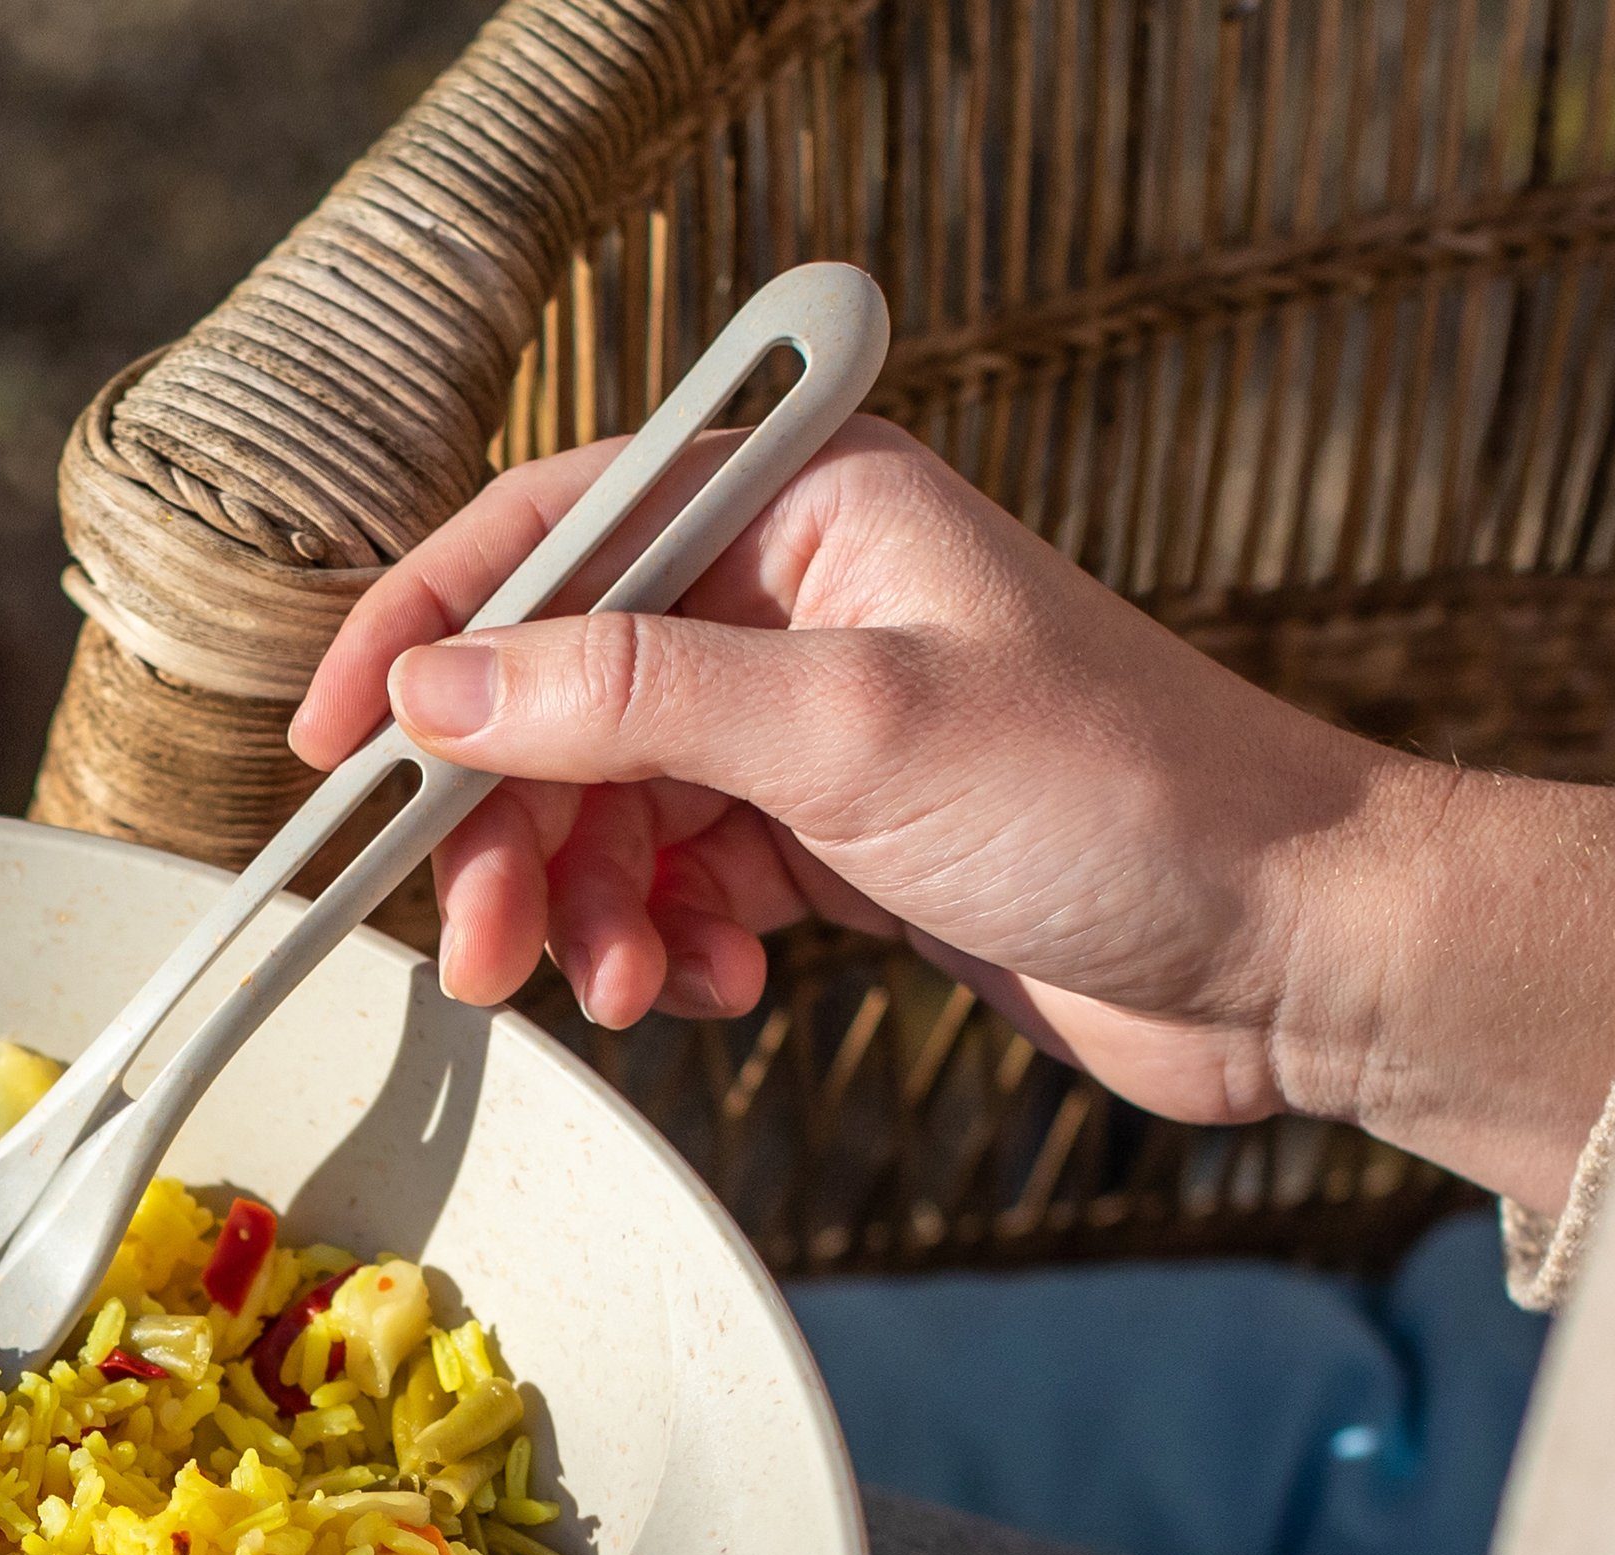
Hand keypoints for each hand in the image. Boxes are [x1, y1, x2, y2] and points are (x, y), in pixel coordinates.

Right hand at [291, 419, 1614, 1209]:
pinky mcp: (827, 833)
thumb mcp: (850, 732)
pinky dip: (662, 943)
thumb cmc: (1117, 801)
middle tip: (485, 951)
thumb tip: (438, 692)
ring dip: (586, 908)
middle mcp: (791, 598)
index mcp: (803, 505)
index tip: (333, 750)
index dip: (424, 636)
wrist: (1280, 952)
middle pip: (558, 697)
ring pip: (606, 805)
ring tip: (623, 990)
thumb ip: (629, 699)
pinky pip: (674, 879)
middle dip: (509, 829)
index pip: (552, 533)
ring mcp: (806, 721)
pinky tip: (709, 987)